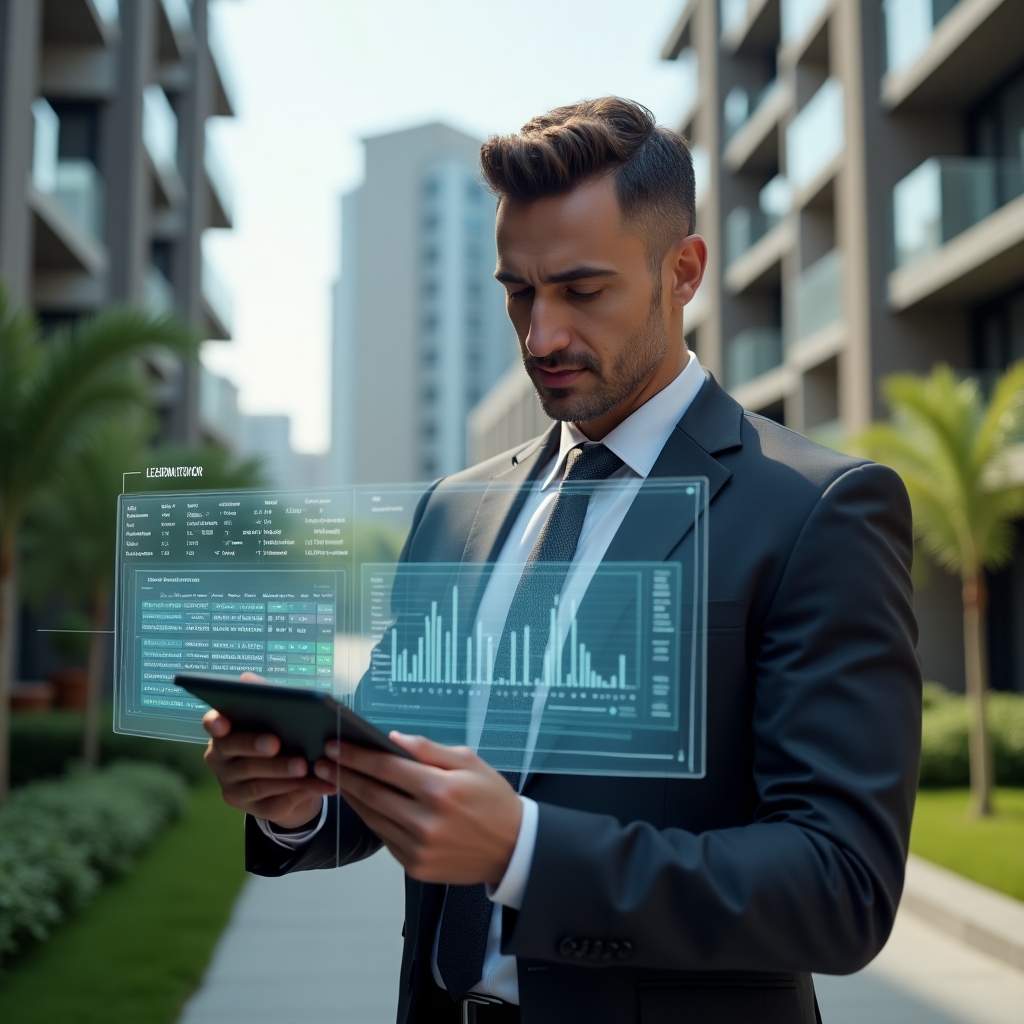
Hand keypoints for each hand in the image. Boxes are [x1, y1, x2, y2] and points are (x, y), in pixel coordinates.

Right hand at [202, 708, 336, 828]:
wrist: (290, 781)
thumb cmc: (281, 738)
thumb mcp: (276, 719)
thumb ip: (263, 698)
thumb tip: (246, 678)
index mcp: (224, 733)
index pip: (212, 724)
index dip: (215, 722)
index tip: (223, 721)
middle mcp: (221, 761)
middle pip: (235, 753)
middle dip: (255, 747)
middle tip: (276, 743)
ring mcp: (234, 788)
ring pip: (256, 782)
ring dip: (282, 774)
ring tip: (306, 767)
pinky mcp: (254, 809)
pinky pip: (275, 803)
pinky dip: (300, 793)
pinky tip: (321, 785)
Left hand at [316, 733, 521, 886]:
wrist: (513, 848)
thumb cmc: (493, 800)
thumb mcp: (470, 762)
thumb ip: (430, 750)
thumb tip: (394, 739)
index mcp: (440, 789)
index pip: (386, 768)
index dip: (356, 755)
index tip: (335, 745)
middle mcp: (426, 821)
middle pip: (372, 793)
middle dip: (343, 774)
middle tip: (321, 761)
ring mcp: (419, 847)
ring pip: (373, 817)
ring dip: (351, 797)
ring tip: (335, 780)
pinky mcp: (416, 866)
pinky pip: (384, 838)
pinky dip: (370, 819)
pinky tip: (361, 804)